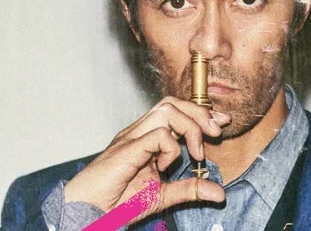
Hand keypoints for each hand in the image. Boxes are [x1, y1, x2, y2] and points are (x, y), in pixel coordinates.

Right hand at [64, 96, 230, 224]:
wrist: (89, 209)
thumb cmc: (116, 201)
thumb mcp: (161, 196)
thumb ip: (189, 190)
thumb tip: (218, 192)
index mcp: (144, 139)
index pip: (174, 111)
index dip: (199, 113)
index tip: (221, 123)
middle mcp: (137, 132)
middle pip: (171, 102)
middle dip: (199, 113)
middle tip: (217, 132)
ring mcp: (131, 137)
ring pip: (166, 111)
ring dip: (190, 128)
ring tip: (198, 152)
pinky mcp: (127, 148)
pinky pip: (158, 135)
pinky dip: (172, 149)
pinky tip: (166, 167)